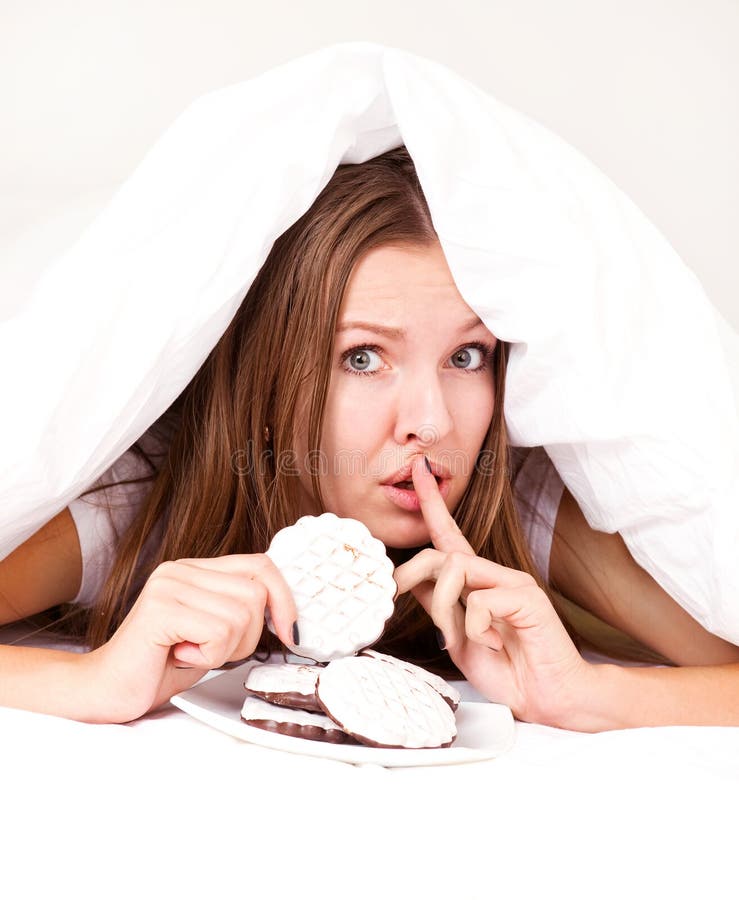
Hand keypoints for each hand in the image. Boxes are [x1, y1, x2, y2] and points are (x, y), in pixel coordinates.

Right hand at [86, 554, 296, 722]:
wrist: (107, 691)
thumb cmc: (160, 667)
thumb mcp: (212, 634)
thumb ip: (239, 611)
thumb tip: (287, 609)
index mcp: (195, 569)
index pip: (260, 565)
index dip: (284, 599)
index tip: (289, 633)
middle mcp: (181, 569)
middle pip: (256, 593)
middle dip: (248, 636)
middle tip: (211, 651)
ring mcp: (169, 585)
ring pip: (242, 615)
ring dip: (225, 649)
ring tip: (191, 653)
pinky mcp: (160, 608)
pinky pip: (219, 632)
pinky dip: (208, 656)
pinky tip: (179, 656)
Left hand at [392, 456, 589, 725]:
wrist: (549, 698)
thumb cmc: (508, 670)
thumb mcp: (459, 638)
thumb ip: (440, 608)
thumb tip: (413, 583)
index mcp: (478, 583)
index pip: (449, 535)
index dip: (432, 502)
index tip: (418, 468)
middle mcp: (495, 575)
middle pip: (441, 554)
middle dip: (411, 575)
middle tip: (397, 599)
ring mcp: (513, 583)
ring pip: (457, 571)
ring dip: (447, 611)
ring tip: (461, 639)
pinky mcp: (527, 597)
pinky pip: (479, 601)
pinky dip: (475, 629)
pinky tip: (495, 643)